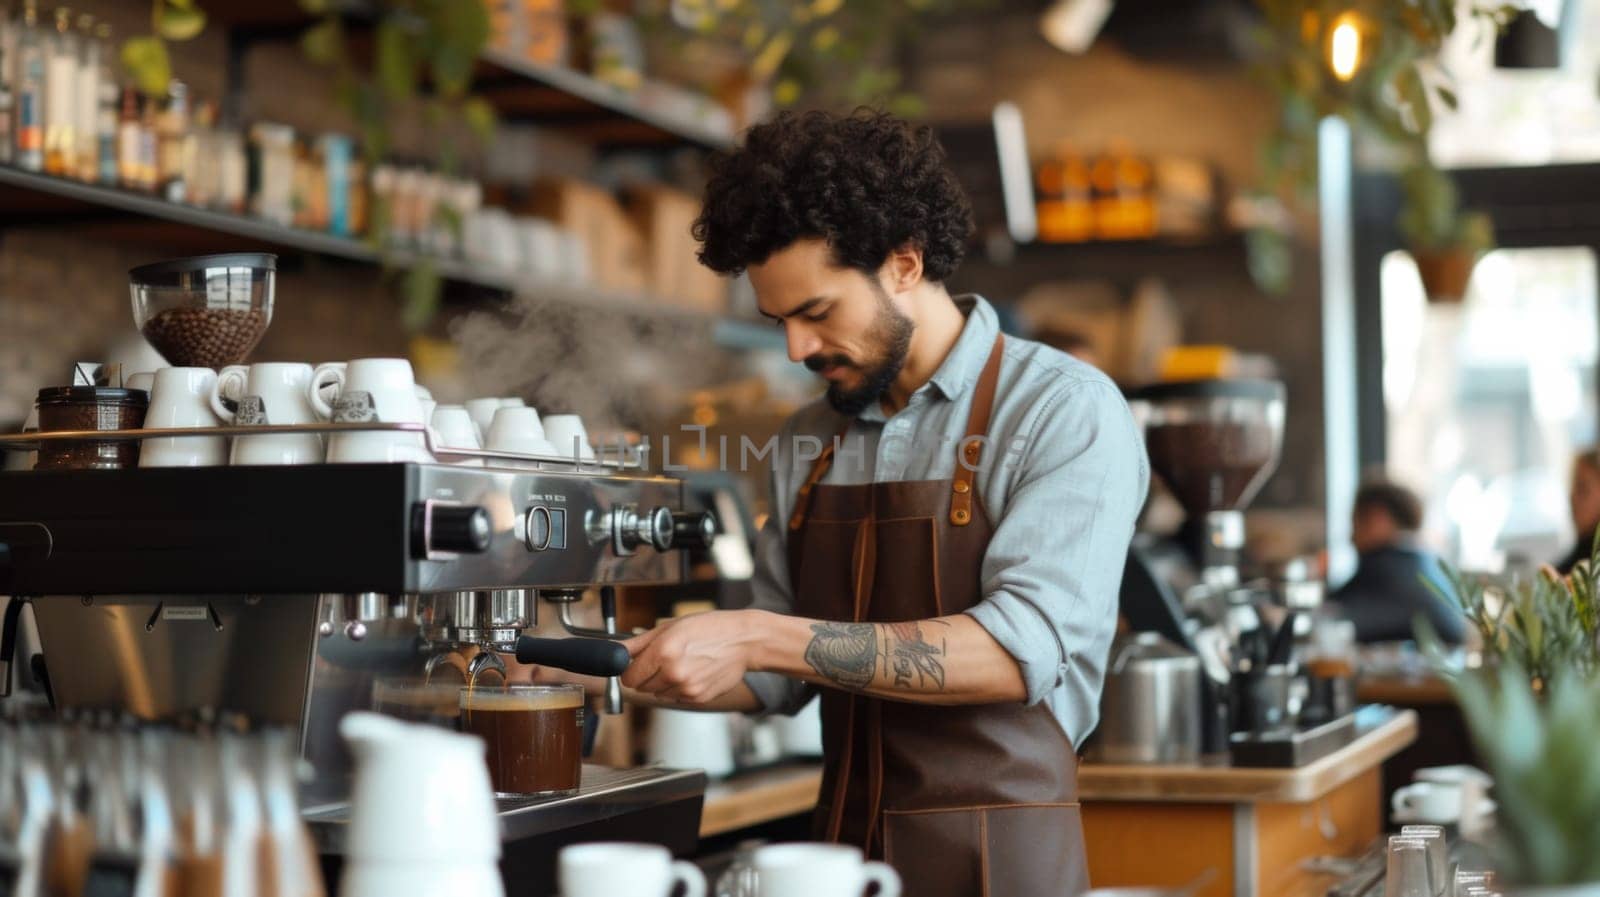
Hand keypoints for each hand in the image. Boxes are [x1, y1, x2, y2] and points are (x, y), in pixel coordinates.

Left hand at [622, 610, 762, 704]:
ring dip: (664, 682)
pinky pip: (676, 698)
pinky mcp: (697, 699)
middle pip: (641, 687)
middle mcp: (673, 673)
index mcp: (663, 652)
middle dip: (647, 675)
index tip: (637, 664)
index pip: (629, 677)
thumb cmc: (710, 628)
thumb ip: (639, 643)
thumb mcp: (671, 626)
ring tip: (684, 663)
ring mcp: (686, 689)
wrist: (744, 641)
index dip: (630, 670)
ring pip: (658, 694)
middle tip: (666, 659)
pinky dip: (680, 688)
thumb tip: (615, 651)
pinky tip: (695, 672)